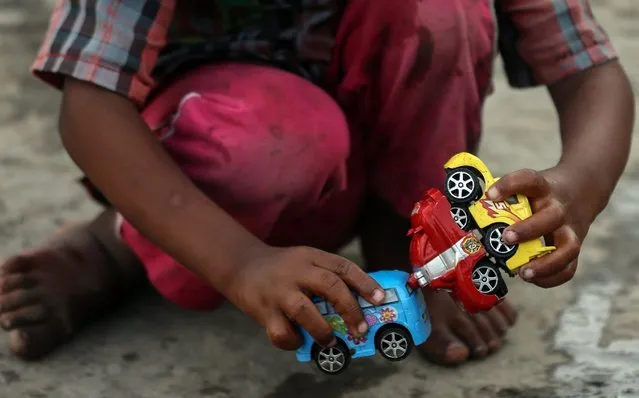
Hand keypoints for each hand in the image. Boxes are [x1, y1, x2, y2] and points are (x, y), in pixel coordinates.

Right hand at [225, 244, 385, 350]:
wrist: (241, 265)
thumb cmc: (281, 268)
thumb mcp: (305, 260)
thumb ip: (327, 275)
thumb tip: (361, 302)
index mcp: (311, 257)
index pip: (343, 266)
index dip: (365, 282)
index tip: (380, 298)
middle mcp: (296, 271)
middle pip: (330, 285)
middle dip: (350, 309)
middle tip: (361, 328)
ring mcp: (279, 291)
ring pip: (305, 310)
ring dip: (323, 330)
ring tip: (331, 341)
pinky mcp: (263, 311)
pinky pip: (281, 332)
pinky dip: (293, 342)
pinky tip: (298, 341)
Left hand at [485, 167, 599, 287]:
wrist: (582, 189)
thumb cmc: (542, 192)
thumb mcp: (529, 186)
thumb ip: (506, 198)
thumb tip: (470, 212)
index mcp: (544, 187)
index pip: (529, 180)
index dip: (510, 185)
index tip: (490, 194)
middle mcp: (560, 208)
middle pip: (551, 217)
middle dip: (528, 229)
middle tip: (505, 238)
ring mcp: (571, 229)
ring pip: (567, 247)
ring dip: (545, 263)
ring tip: (522, 273)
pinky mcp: (575, 246)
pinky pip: (570, 267)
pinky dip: (552, 277)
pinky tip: (532, 279)